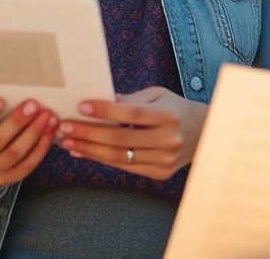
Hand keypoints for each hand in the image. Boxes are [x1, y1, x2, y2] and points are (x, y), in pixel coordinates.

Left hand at [58, 86, 206, 180]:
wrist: (204, 134)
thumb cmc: (175, 109)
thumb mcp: (157, 95)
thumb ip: (130, 100)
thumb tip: (98, 101)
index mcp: (168, 115)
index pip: (131, 113)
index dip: (105, 111)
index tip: (81, 106)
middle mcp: (168, 139)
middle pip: (120, 139)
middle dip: (88, 133)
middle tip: (65, 128)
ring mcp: (164, 160)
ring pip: (119, 157)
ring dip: (89, 150)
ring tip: (68, 142)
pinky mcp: (160, 173)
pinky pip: (125, 167)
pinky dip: (101, 160)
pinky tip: (84, 152)